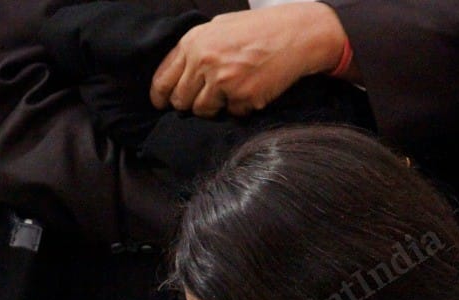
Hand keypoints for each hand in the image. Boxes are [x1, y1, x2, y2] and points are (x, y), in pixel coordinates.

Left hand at [149, 4, 346, 117]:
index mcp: (194, 43)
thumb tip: (178, 73)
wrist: (297, 33)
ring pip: (203, 111)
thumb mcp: (220, 27)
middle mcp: (204, 62)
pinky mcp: (242, 97)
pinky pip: (232, 114)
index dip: (161, 96)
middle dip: (189, 103)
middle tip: (205, 98)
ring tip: (233, 89)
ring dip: (215, 107)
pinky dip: (241, 106)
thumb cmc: (259, 29)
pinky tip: (253, 88)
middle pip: (181, 101)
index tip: (163, 104)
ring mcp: (223, 81)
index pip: (163, 80)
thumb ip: (196, 48)